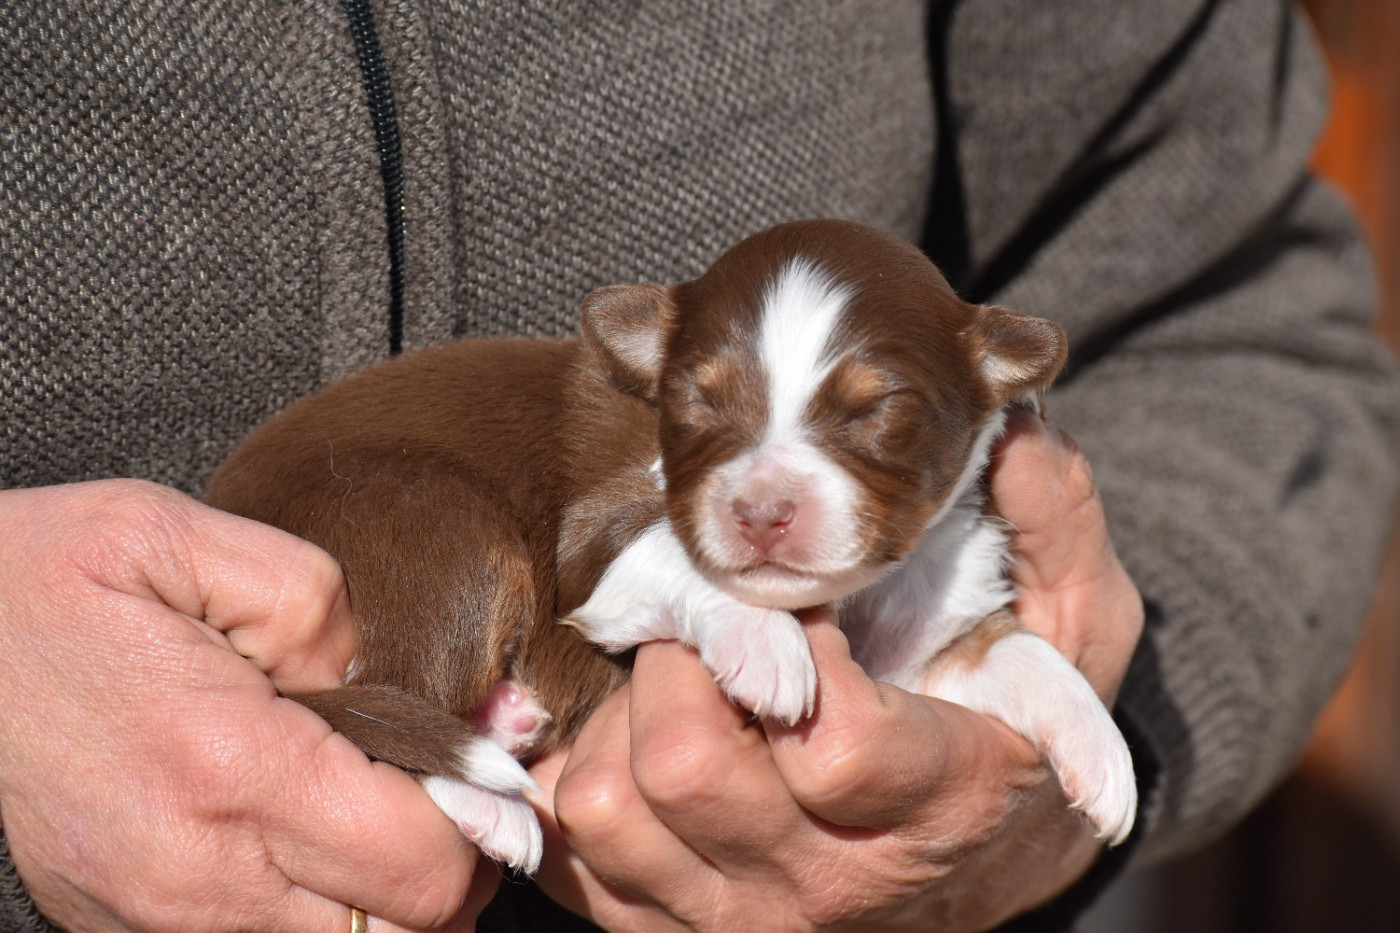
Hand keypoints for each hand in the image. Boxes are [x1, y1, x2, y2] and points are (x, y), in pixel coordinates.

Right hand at [0, 480, 489, 931]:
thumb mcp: (195, 543)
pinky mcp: (118, 930)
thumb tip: (401, 690)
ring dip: (381, 903)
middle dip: (446, 878)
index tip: (477, 775)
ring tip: (378, 822)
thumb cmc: (58, 578)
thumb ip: (326, 612)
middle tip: (442, 804)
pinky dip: (311, 914)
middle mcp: (193, 871)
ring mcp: (149, 919)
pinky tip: (304, 844)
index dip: (478, 827)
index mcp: (229, 768)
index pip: (418, 866)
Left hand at [526, 412, 1142, 930]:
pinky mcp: (664, 920)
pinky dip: (580, 769)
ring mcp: (738, 912)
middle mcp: (830, 879)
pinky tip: (634, 733)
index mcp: (938, 800)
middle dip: (684, 661)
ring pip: (607, 806)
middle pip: (688, 769)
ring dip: (620, 715)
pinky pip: (573, 845)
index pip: (837, 749)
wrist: (973, 854)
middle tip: (718, 629)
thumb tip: (1012, 424)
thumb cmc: (1013, 722)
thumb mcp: (1071, 621)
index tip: (805, 604)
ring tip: (681, 682)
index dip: (799, 653)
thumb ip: (1052, 522)